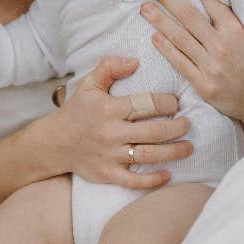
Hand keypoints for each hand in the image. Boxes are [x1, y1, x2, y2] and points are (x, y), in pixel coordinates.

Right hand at [52, 56, 192, 188]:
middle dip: (177, 128)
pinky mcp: (108, 175)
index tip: (176, 103)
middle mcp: (111, 133)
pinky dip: (153, 180)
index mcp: (109, 109)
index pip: (146, 104)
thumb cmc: (78, 111)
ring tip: (189, 147)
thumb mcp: (90, 84)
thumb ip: (110, 67)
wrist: (54, 143)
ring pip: (149, 155)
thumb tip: (135, 61)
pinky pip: (134, 181)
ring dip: (174, 152)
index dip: (167, 102)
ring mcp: (110, 156)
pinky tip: (168, 174)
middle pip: (153, 131)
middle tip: (187, 124)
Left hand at [141, 0, 243, 146]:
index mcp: (236, 30)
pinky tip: (154, 37)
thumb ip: (231, 20)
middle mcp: (223, 46)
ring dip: (159, 20)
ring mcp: (212, 66)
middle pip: (188, 15)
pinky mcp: (204, 85)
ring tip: (145, 7)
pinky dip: (166, 48)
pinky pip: (180, 62)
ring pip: (180, 38)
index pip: (210, 1)